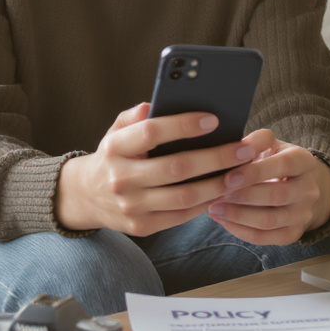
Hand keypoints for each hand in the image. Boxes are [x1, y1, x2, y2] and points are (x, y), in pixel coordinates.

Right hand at [55, 102, 267, 236]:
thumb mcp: (116, 130)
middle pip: (177, 168)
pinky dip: (206, 202)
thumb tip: (157, 104)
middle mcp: (121, 178)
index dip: (184, 125)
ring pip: (184, 197)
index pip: (151, 132)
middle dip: (216, 158)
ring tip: (242, 172)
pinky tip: (224, 189)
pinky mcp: (141, 227)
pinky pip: (181, 215)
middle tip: (244, 149)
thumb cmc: (113, 155)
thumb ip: (136, 115)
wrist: (85, 196)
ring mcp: (131, 206)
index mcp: (115, 147)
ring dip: (218, 184)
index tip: (213, 119)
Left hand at [204, 128, 329, 245]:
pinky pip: (265, 238)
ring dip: (238, 216)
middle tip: (215, 194)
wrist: (294, 185)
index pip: (284, 165)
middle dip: (243, 196)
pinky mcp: (293, 234)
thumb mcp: (269, 144)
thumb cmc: (273, 160)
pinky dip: (240, 231)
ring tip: (213, 208)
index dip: (255, 172)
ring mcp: (303, 215)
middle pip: (276, 196)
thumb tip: (238, 146)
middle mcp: (309, 190)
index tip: (228, 177)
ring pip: (269, 221)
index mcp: (305, 162)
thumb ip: (256, 141)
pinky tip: (222, 220)